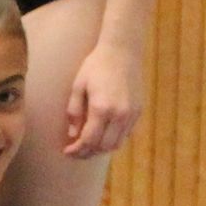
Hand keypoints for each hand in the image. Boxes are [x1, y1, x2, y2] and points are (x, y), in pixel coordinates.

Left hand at [63, 38, 144, 158]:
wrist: (122, 52)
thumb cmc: (96, 67)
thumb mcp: (78, 86)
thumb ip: (74, 112)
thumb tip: (72, 134)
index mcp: (102, 108)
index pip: (89, 140)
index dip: (77, 149)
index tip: (66, 152)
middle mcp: (120, 114)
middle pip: (104, 146)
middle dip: (88, 153)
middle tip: (75, 152)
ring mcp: (132, 114)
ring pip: (117, 144)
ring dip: (101, 149)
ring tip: (87, 147)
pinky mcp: (138, 111)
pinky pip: (126, 134)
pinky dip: (113, 140)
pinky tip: (102, 136)